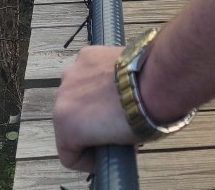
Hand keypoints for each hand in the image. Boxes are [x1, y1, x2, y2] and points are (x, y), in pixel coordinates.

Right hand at [53, 46, 136, 171]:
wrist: (153, 81)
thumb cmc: (138, 118)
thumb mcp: (117, 145)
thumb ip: (101, 143)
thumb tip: (108, 138)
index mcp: (64, 124)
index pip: (68, 155)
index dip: (88, 161)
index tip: (106, 156)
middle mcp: (61, 96)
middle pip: (70, 121)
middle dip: (88, 127)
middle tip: (111, 128)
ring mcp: (73, 71)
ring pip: (76, 93)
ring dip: (89, 100)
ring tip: (114, 101)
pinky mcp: (87, 53)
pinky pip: (87, 72)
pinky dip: (97, 77)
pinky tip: (115, 80)